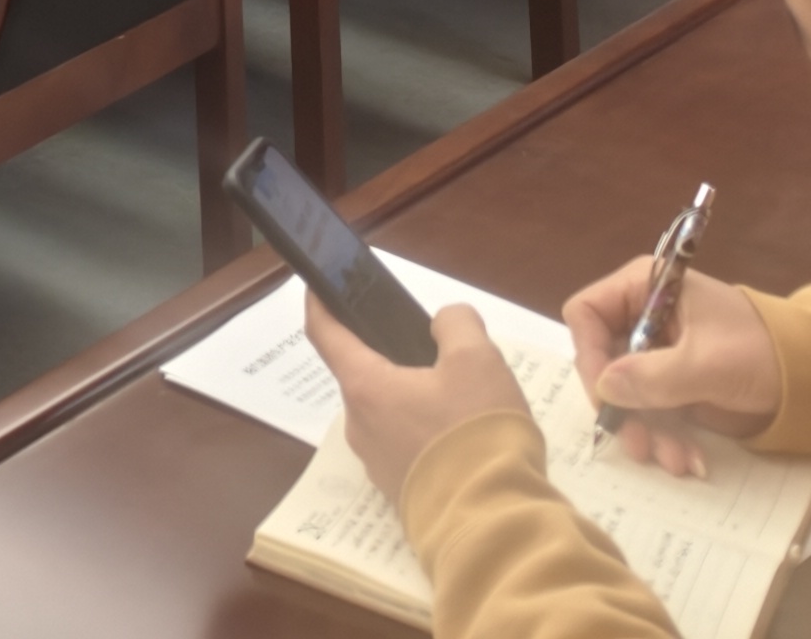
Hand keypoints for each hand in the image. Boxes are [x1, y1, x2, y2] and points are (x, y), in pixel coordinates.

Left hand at [302, 302, 531, 498]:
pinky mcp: (401, 494)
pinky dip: (424, 433)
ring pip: (388, 414)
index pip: (324, 333)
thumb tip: (444, 324)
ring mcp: (378, 465)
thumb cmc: (474, 433)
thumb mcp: (478, 360)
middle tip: (435, 351)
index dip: (320, 303)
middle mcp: (359, 426)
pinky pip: (405, 448)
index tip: (319, 285)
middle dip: (392, 358)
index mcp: (365, 387)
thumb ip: (456, 324)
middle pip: (365, 376)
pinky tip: (462, 436)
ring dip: (413, 399)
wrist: (491, 525)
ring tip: (462, 396)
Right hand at [563, 259, 777, 476]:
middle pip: (604, 360)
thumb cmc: (761, 351)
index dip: (589, 353)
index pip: (587, 313)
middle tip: (638, 443)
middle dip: (623, 407)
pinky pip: (652, 411)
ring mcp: (659, 354)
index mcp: (645, 288)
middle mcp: (644, 317)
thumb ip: (654, 376)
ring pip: (627, 394)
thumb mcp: (707, 363)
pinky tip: (687, 459)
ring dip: (646, 431)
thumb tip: (603, 387)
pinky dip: (665, 437)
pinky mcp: (676, 385)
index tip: (605, 395)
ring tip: (674, 460)